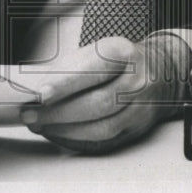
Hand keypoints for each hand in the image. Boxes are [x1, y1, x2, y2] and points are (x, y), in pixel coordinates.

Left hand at [20, 35, 189, 153]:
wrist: (160, 70)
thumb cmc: (118, 61)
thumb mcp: (98, 50)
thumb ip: (70, 68)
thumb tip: (36, 88)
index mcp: (124, 53)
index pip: (94, 69)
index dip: (66, 83)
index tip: (41, 93)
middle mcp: (137, 81)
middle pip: (98, 103)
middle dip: (59, 112)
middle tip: (31, 114)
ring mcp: (140, 108)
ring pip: (102, 126)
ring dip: (66, 130)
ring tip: (41, 125)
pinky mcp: (137, 129)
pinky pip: (105, 141)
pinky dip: (78, 141)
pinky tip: (59, 135)